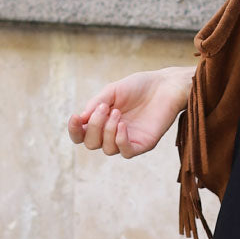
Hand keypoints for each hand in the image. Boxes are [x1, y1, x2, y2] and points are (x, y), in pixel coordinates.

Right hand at [67, 66, 195, 157]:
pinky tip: (123, 126)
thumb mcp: (112, 91)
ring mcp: (127, 140)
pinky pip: (126, 153)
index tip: (75, 117)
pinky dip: (120, 141)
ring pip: (107, 149)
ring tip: (117, 112)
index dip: (74, 130)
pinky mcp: (143, 144)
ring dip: (107, 131)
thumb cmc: (138, 86)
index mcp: (102, 120)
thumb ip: (96, 104)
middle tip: (105, 108)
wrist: (165, 86)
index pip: (81, 134)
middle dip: (94, 126)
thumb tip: (81, 119)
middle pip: (91, 143)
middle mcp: (112, 133)